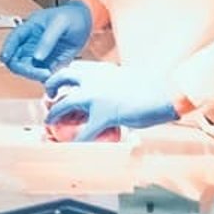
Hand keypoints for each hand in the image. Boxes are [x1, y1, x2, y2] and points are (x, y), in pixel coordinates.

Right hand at [0, 2, 91, 82]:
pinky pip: (40, 75)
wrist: (86, 22)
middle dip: (24, 69)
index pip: (13, 40)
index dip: (7, 49)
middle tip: (40, 73)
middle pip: (16, 59)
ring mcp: (38, 55)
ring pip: (27, 70)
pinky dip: (44, 79)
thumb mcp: (60, 23)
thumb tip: (36, 58)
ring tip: (50, 75)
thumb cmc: (72, 17)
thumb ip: (48, 40)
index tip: (5, 58)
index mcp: (29, 29)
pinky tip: (53, 78)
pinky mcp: (48, 64)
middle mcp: (30, 44)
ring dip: (34, 75)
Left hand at [43, 65, 178, 141]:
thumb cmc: (151, 88)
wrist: (165, 92)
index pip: (75, 68)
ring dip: (54, 114)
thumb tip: (107, 93)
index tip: (62, 83)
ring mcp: (97, 97)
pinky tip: (75, 145)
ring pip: (64, 104)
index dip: (65, 76)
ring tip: (49, 123)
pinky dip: (78, 140)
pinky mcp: (105, 114)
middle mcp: (95, 79)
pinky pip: (86, 131)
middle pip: (61, 77)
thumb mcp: (126, 78)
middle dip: (50, 86)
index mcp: (102, 70)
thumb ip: (111, 83)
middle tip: (48, 96)